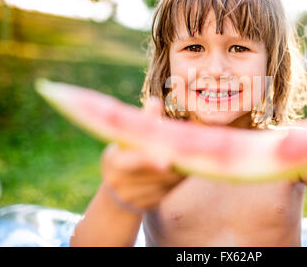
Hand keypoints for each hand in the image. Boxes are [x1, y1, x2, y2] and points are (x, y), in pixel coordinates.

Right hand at [100, 97, 183, 213]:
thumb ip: (144, 122)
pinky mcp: (146, 205)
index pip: (130, 161)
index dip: (148, 161)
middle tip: (190, 155)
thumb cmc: (127, 156)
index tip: (165, 161)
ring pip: (164, 184)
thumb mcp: (129, 140)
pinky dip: (178, 181)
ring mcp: (132, 196)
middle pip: (153, 174)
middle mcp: (119, 181)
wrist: (116, 197)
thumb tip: (155, 100)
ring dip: (180, 172)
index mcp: (113, 160)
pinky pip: (168, 192)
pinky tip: (186, 169)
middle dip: (173, 166)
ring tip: (193, 157)